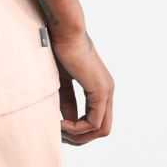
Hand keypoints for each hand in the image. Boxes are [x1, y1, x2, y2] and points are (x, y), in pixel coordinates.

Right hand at [52, 29, 113, 144]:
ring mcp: (106, 90)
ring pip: (101, 129)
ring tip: (59, 130)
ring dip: (79, 135)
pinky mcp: (100, 90)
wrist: (64, 29)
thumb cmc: (59, 46)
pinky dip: (77, 128)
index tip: (59, 128)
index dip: (78, 129)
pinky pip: (94, 122)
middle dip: (81, 138)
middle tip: (61, 136)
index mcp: (99, 85)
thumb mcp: (62, 79)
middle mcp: (107, 89)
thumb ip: (67, 99)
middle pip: (102, 129)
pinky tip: (62, 123)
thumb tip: (68, 120)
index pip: (96, 119)